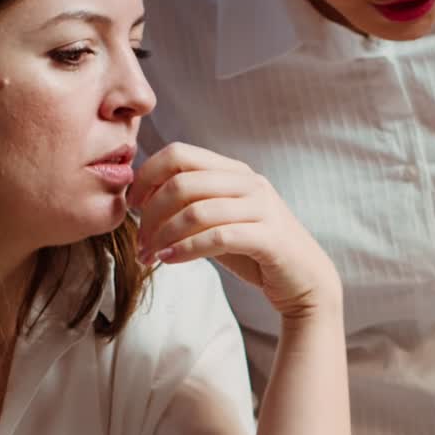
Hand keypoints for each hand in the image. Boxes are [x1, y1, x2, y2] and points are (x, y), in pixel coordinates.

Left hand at [129, 143, 340, 317]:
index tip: (131, 205)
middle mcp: (249, 183)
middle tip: (139, 242)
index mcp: (233, 171)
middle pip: (182, 182)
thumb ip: (190, 205)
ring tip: (150, 256)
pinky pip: (218, 237)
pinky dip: (187, 249)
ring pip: (197, 211)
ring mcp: (263, 208)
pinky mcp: (270, 238)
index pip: (179, 154)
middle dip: (151, 213)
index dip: (147, 176)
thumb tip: (142, 200)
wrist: (303, 281)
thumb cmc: (254, 252)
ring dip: (164, 236)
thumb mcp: (219, 221)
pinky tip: (170, 261)